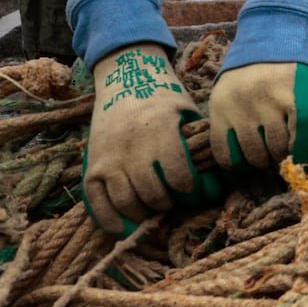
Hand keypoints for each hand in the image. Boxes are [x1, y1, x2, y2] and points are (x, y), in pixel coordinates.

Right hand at [83, 43, 209, 235]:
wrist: (124, 78)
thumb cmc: (163, 97)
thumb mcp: (187, 111)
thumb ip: (198, 142)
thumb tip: (215, 179)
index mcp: (160, 130)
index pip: (178, 175)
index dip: (190, 190)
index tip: (193, 191)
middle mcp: (131, 146)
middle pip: (152, 193)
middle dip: (169, 204)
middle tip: (175, 203)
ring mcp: (107, 158)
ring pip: (126, 202)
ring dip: (144, 214)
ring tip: (156, 212)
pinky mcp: (91, 165)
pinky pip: (96, 202)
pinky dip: (110, 221)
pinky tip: (125, 229)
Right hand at [209, 62, 307, 170]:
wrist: (260, 49)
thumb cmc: (290, 77)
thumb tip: (307, 157)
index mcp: (297, 93)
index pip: (303, 135)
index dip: (302, 155)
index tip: (300, 163)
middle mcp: (268, 100)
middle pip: (277, 148)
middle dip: (281, 159)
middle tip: (280, 159)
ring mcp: (241, 107)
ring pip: (253, 153)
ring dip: (260, 162)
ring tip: (263, 158)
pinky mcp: (219, 112)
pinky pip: (224, 151)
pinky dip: (234, 163)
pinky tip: (242, 161)